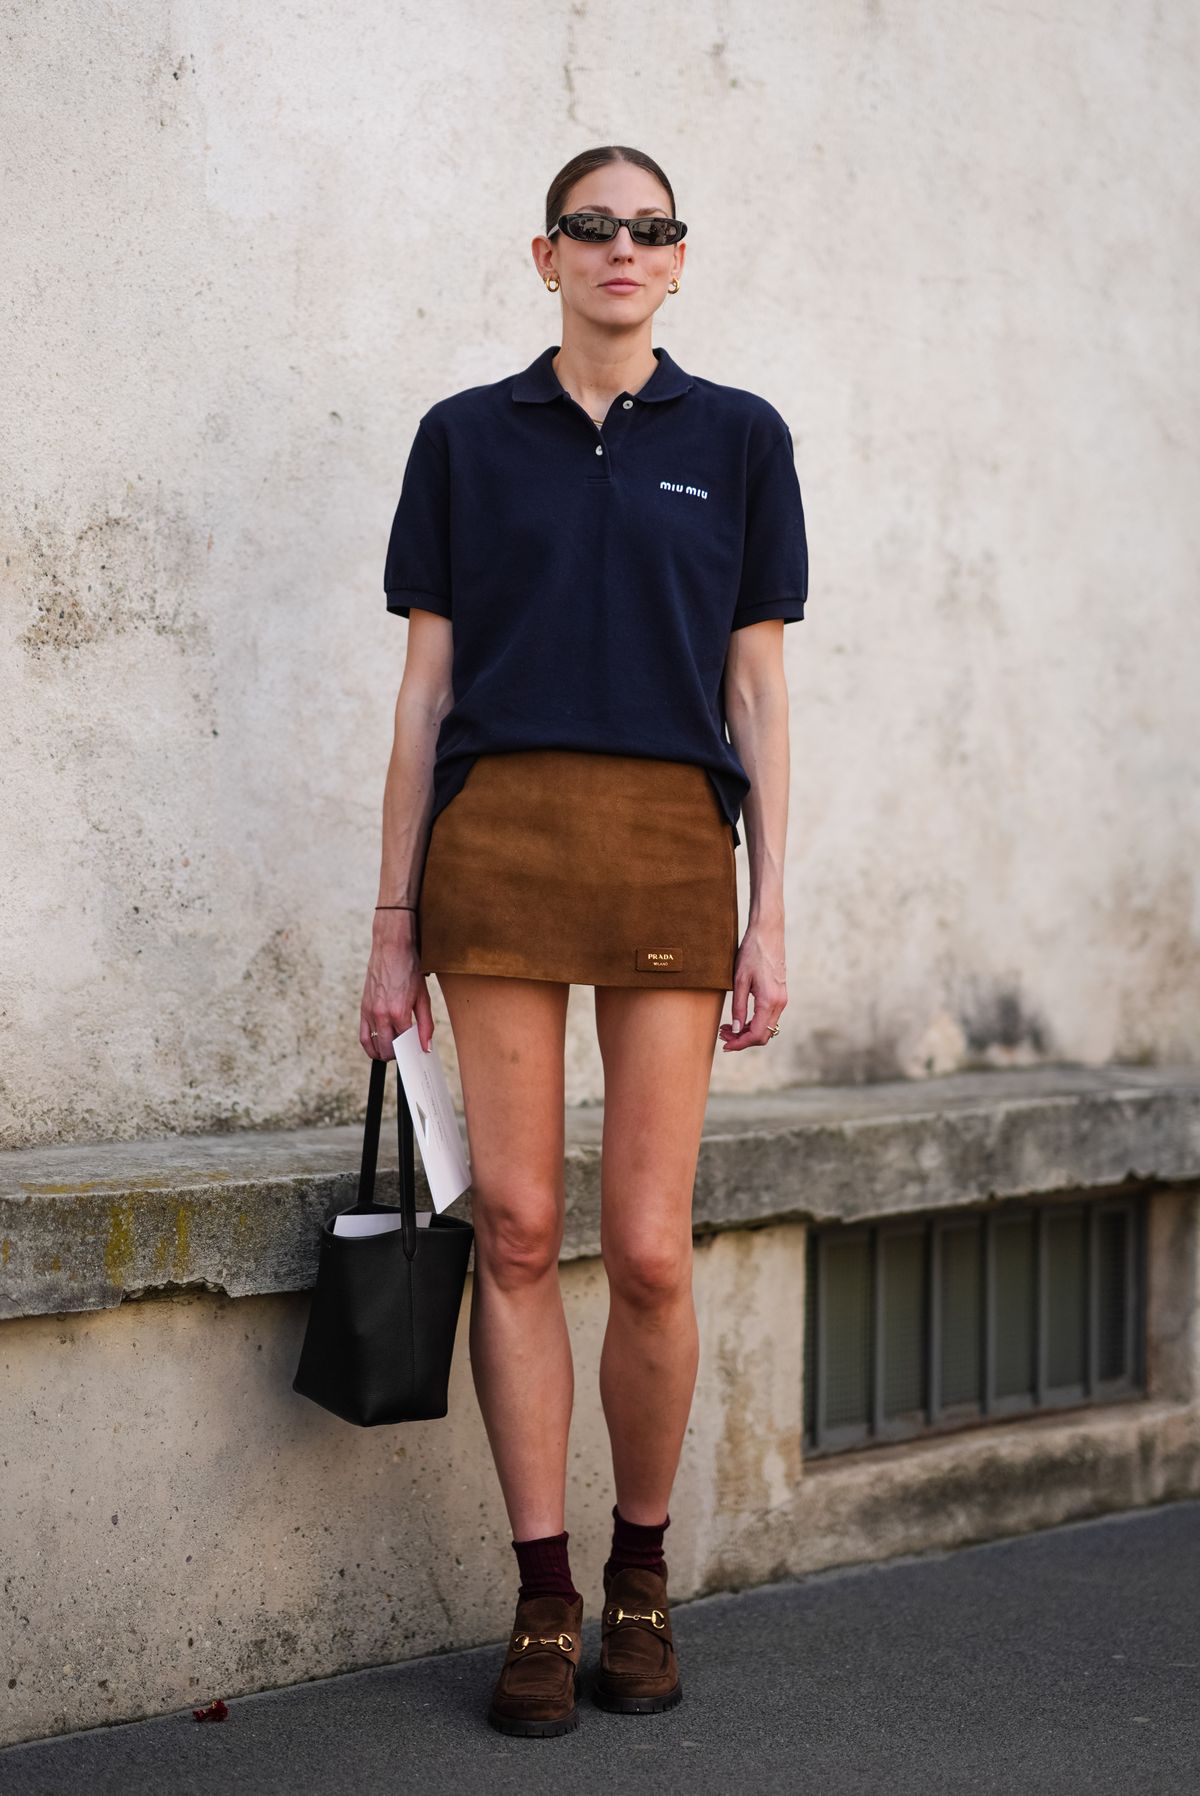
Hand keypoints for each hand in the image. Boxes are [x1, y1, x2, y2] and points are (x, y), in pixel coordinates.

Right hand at [359, 915, 434, 1057]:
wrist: (391, 949)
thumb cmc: (409, 969)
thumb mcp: (423, 997)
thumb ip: (425, 1024)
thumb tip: (425, 1046)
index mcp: (399, 1012)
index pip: (405, 1044)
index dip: (412, 1051)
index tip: (418, 1054)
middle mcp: (381, 1015)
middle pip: (387, 1049)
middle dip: (398, 1056)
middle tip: (407, 1053)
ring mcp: (370, 1012)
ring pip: (373, 1046)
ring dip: (383, 1054)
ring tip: (394, 1052)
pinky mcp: (363, 1008)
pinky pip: (363, 1035)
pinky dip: (370, 1045)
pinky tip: (379, 1045)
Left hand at [718, 924, 785, 1051]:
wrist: (768, 934)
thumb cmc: (752, 953)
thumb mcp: (739, 980)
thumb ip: (738, 1007)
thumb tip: (735, 1029)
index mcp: (769, 1001)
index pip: (756, 1034)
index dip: (739, 1043)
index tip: (725, 1045)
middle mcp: (779, 1003)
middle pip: (763, 1035)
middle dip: (742, 1040)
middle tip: (723, 1035)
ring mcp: (782, 999)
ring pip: (767, 1028)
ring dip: (748, 1032)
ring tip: (727, 1027)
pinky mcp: (780, 995)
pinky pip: (769, 1018)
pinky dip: (755, 1023)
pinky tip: (740, 1018)